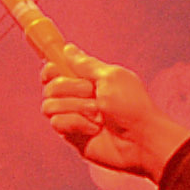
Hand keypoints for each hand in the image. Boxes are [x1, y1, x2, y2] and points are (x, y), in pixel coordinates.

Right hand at [44, 58, 188, 179]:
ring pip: (49, 105)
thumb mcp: (110, 77)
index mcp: (88, 79)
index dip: (51, 69)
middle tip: (92, 93)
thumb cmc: (132, 106)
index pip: (55, 70)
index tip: (55, 69)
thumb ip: (85, 64)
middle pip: (50, 86)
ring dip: (76, 107)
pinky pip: (57, 123)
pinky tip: (94, 129)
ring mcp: (73, 116)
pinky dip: (76, 124)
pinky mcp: (71, 135)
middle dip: (70, 88)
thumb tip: (67, 48)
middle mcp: (78, 97)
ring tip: (98, 115)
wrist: (141, 140)